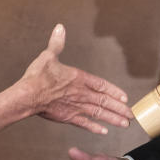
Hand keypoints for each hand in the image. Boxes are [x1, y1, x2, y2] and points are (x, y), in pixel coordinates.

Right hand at [0, 24, 131, 133]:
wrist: (28, 95)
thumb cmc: (37, 76)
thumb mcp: (48, 56)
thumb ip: (57, 43)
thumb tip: (60, 28)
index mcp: (79, 78)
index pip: (102, 85)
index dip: (114, 91)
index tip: (125, 98)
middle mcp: (81, 93)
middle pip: (105, 101)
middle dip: (119, 109)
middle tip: (131, 115)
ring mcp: (75, 106)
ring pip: (99, 113)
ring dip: (113, 119)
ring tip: (124, 124)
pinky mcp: (68, 117)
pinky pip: (85, 123)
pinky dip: (95, 127)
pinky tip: (104, 131)